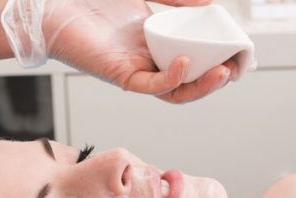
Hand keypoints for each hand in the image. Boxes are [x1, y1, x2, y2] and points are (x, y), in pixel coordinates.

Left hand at [2, 0, 236, 102]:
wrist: (53, 5)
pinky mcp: (119, 74)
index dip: (220, 58)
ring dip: (202, 85)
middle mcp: (147, 60)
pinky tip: (187, 63)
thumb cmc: (93, 0)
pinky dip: (171, 78)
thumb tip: (210, 3)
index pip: (195, 58)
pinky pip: (150, 86)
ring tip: (224, 73)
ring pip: (175, 91)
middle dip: (218, 77)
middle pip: (190, 80)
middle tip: (239, 67)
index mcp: (155, 41)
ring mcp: (134, 69)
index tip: (242, 51)